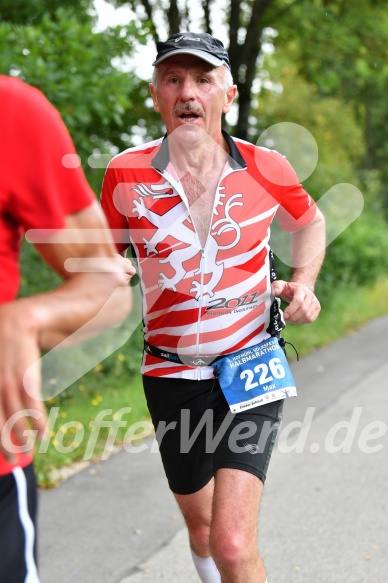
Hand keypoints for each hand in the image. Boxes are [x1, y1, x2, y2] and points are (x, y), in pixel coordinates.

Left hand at [0, 302, 47, 460]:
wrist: (19, 321)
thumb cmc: (3, 349)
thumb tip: (3, 411)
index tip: (2, 453)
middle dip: (2, 443)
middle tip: (11, 460)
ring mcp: (6, 380)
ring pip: (12, 416)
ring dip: (21, 438)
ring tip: (27, 453)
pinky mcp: (25, 376)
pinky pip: (31, 404)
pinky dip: (37, 421)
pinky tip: (42, 434)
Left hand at [271, 280, 320, 323]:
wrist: (301, 289)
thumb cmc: (290, 289)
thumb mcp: (282, 285)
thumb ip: (277, 286)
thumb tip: (275, 292)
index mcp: (301, 290)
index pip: (298, 301)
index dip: (291, 310)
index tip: (284, 315)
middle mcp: (310, 296)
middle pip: (303, 310)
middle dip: (293, 317)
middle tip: (285, 318)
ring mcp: (315, 302)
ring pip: (307, 316)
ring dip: (296, 320)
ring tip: (289, 319)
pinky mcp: (317, 309)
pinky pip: (310, 319)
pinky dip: (302, 321)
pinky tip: (296, 319)